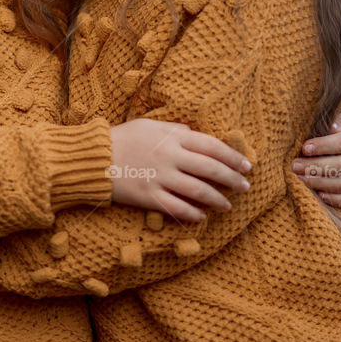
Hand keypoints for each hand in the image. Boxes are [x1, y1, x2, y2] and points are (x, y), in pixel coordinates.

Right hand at [109, 119, 251, 222]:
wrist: (94, 158)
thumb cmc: (122, 138)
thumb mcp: (150, 124)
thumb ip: (175, 130)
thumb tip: (198, 136)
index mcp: (172, 136)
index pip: (212, 145)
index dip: (233, 156)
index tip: (247, 164)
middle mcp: (170, 156)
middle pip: (211, 169)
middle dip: (232, 179)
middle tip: (246, 186)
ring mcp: (161, 178)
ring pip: (199, 191)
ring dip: (218, 199)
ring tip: (228, 205)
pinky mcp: (149, 197)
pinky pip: (178, 208)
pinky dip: (194, 214)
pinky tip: (202, 217)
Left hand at [292, 112, 340, 209]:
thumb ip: (340, 121)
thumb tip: (332, 128)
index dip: (322, 146)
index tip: (304, 148)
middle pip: (339, 166)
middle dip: (314, 166)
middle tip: (294, 166)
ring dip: (319, 182)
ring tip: (300, 178)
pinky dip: (335, 200)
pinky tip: (320, 195)